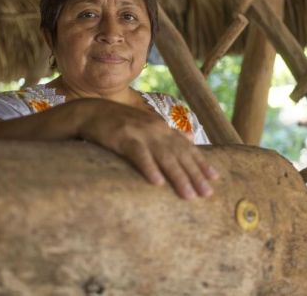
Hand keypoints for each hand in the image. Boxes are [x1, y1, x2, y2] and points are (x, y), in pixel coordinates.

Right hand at [76, 99, 218, 199]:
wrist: (91, 112)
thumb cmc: (120, 123)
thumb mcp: (147, 126)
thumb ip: (167, 135)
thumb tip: (189, 140)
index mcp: (162, 129)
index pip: (187, 148)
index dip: (201, 163)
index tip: (215, 179)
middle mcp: (156, 130)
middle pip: (180, 155)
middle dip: (195, 175)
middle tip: (206, 194)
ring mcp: (140, 133)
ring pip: (164, 157)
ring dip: (178, 177)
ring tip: (188, 195)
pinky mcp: (123, 138)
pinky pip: (139, 155)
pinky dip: (149, 168)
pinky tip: (157, 182)